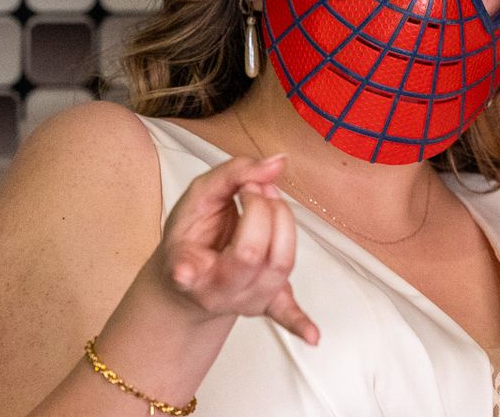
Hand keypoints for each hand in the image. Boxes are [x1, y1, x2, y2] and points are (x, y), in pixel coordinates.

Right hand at [150, 154, 318, 344]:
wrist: (188, 276)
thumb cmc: (192, 234)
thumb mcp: (199, 196)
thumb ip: (233, 173)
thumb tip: (278, 162)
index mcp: (187, 269)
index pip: (190, 262)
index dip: (191, 266)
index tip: (184, 269)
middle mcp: (217, 291)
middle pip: (253, 253)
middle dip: (262, 209)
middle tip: (252, 188)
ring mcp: (245, 300)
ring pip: (280, 262)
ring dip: (283, 222)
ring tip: (267, 202)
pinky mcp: (268, 302)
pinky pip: (284, 314)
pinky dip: (299, 323)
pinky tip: (314, 337)